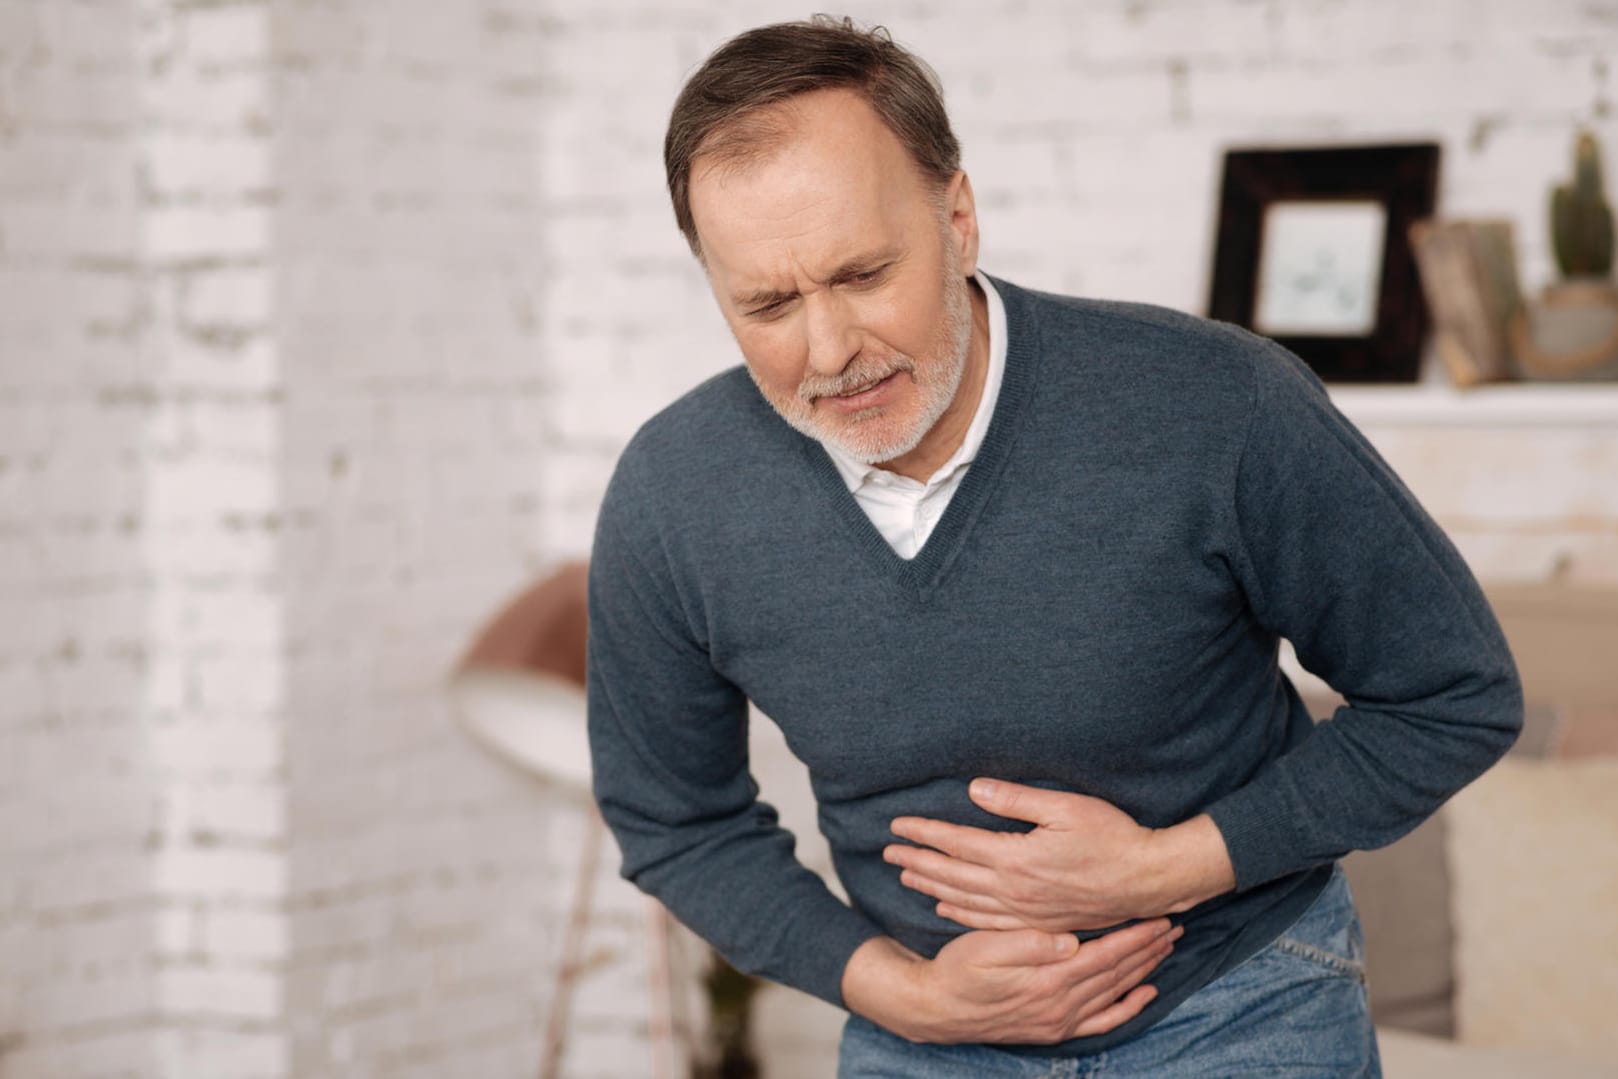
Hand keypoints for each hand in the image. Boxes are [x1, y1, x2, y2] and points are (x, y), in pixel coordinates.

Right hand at [841, 919, 1181, 1044]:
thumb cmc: (957, 970)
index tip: (1159, 916)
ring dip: (1144, 970)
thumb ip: (1028, 944)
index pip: (1104, 955)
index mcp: (1047, 980)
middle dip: (1148, 949)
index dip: (1134, 936)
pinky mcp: (1055, 1030)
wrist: (938, 1010)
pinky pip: (1103, 1022)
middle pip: (1118, 974)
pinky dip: (1128, 1007)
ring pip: (1115, 994)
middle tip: (1174, 926)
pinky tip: (1146, 992)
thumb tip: (1069, 939)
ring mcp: (1060, 1021)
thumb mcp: (983, 947)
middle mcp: (1060, 1005)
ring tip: (1166, 948)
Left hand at [885, 780, 1234, 932]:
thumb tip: (972, 790)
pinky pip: (988, 923)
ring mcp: (1026, 911)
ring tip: (905, 878)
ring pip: (964, 900)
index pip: (956, 843)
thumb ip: (1015, 800)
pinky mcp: (1039, 923)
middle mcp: (1014, 889)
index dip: (924, 833)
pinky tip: (946, 909)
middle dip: (916, 861)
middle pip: (952, 874)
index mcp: (1016, 857)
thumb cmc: (1112, 836)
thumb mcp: (1065, 807)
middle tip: (887, 853)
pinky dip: (961, 915)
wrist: (1148, 880)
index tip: (896, 825)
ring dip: (932, 888)